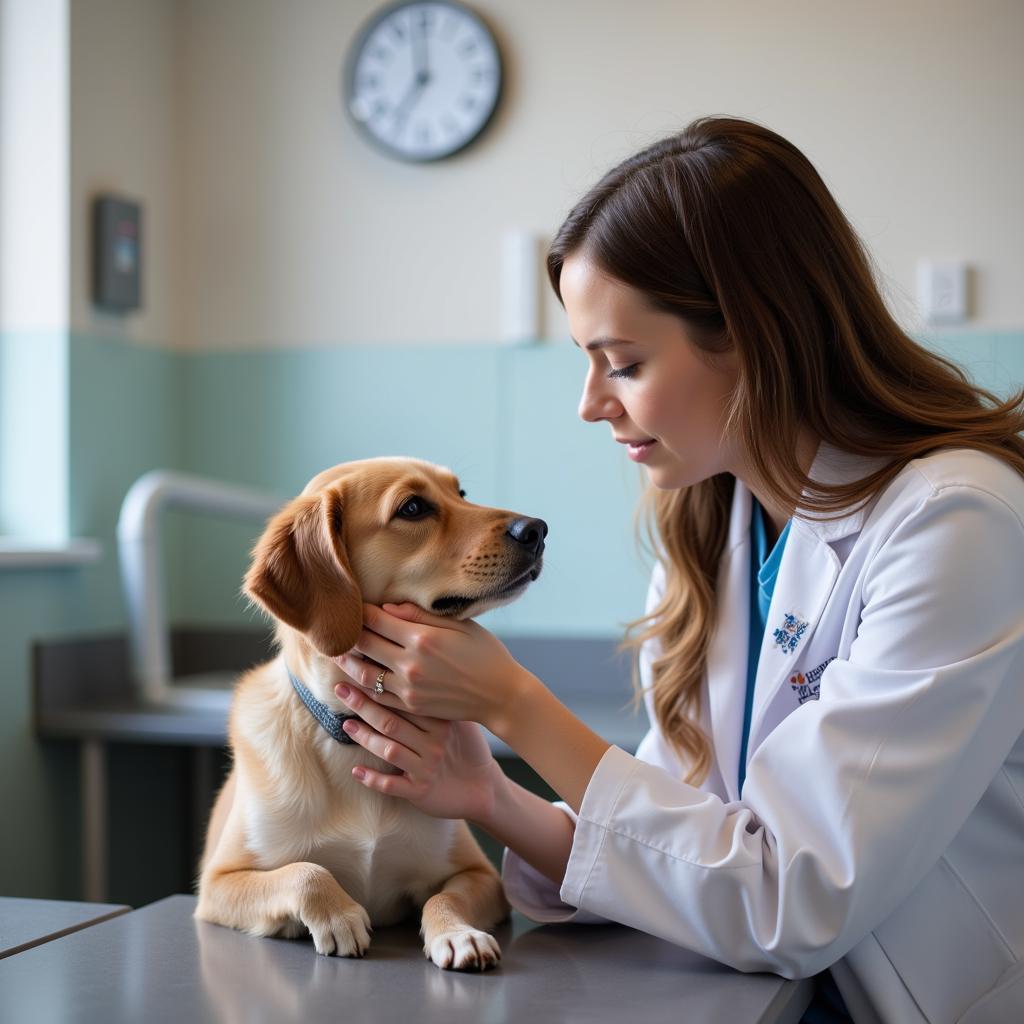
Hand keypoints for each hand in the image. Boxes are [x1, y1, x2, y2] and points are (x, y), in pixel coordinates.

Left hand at [334, 603, 536, 733]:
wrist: (501, 695)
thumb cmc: (485, 654)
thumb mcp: (459, 626)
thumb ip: (421, 615)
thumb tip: (387, 607)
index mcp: (422, 638)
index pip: (377, 620)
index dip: (361, 611)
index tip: (351, 605)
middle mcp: (411, 664)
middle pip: (365, 645)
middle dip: (347, 635)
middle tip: (334, 627)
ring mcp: (409, 689)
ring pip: (364, 675)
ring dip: (346, 663)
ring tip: (336, 655)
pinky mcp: (411, 707)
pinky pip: (377, 697)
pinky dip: (361, 688)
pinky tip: (353, 682)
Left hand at [335, 682, 505, 822]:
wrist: (483, 789)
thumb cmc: (466, 748)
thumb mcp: (460, 719)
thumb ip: (438, 699)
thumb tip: (410, 667)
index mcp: (442, 721)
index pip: (406, 699)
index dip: (381, 685)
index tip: (359, 669)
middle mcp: (434, 743)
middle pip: (392, 721)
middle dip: (363, 704)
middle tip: (340, 689)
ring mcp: (427, 768)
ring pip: (389, 750)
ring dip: (364, 737)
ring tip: (346, 724)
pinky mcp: (421, 792)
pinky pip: (391, 785)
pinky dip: (372, 778)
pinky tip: (356, 771)